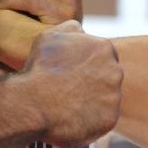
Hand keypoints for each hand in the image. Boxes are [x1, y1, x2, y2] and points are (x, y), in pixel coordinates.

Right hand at [15, 20, 121, 147]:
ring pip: (106, 98)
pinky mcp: (109, 119)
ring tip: (68, 104)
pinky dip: (90, 119)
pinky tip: (72, 117)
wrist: (32, 103)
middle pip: (107, 76)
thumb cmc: (39, 68)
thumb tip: (82, 31)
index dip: (86, 64)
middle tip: (69, 89)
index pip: (102, 56)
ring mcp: (114, 96)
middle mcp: (115, 70)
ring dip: (92, 101)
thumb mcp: (50, 36)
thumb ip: (72, 28)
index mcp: (104, 48)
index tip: (71, 73)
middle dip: (92, 82)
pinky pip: (102, 119)